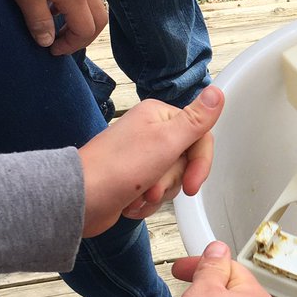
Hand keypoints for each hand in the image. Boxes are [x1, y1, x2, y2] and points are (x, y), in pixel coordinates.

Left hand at [0, 0, 106, 53]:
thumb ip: (39, 20)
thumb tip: (47, 42)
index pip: (85, 30)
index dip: (70, 45)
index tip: (50, 50)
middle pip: (98, 21)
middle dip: (82, 37)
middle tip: (59, 44)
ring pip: (92, 8)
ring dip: (77, 23)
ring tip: (53, 27)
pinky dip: (72, 9)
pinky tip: (50, 6)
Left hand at [77, 86, 221, 235]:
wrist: (79, 202)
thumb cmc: (117, 170)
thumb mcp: (166, 142)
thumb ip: (196, 119)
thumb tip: (217, 92)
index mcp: (159, 116)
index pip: (200, 137)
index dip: (200, 163)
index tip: (193, 184)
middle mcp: (150, 133)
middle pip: (186, 161)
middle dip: (171, 182)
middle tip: (151, 186)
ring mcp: (141, 158)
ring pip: (172, 181)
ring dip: (158, 195)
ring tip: (137, 195)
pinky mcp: (133, 180)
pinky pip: (156, 195)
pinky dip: (146, 204)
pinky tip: (130, 203)